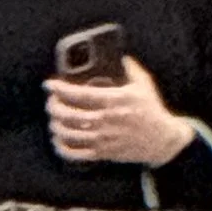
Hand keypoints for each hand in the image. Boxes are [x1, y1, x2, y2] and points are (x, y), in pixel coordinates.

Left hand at [45, 54, 194, 169]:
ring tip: (53, 119)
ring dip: (56, 126)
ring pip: (68, 134)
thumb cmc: (152, 110)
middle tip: (51, 101)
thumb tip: (119, 56)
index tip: (50, 84)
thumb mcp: (144, 84)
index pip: (79, 94)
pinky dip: (62, 148)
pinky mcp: (103, 153)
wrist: (162, 140)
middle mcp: (106, 120)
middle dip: (54, 107)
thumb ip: (130, 68)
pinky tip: (58, 140)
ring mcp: (103, 139)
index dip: (60, 89)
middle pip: (69, 115)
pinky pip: (75, 154)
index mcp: (114, 101)